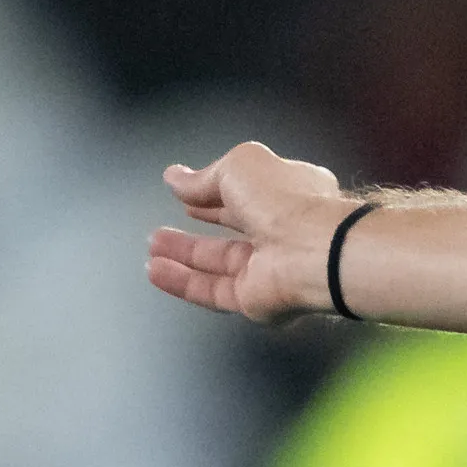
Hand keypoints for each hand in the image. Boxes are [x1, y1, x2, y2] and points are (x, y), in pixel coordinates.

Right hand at [146, 142, 348, 322]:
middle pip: (233, 233)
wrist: (314, 251)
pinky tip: (156, 271)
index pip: (247, 194)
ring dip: (184, 257)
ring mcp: (271, 268)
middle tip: (162, 229)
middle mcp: (283, 231)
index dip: (215, 195)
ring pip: (219, 265)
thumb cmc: (287, 201)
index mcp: (290, 192)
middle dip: (198, 230)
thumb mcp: (238, 166)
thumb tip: (175, 178)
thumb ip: (204, 176)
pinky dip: (182, 282)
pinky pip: (212, 291)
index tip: (186, 196)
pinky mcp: (256, 300)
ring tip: (152, 247)